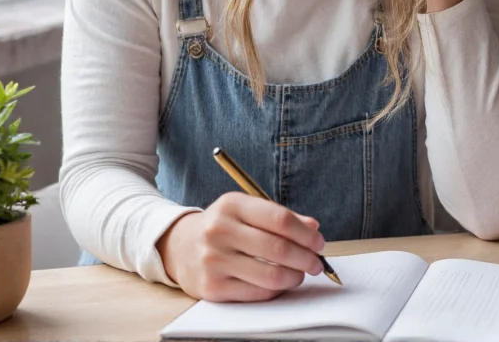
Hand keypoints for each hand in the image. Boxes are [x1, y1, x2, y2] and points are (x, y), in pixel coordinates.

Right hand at [156, 192, 324, 301]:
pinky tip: (280, 283)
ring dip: (295, 277)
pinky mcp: (213, 287)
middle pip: (279, 249)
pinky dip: (276, 290)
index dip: (306, 234)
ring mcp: (214, 260)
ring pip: (271, 276)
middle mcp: (220, 231)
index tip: (319, 243)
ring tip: (300, 274)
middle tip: (317, 263)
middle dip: (306, 258)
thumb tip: (313, 228)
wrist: (179, 246)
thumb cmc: (222, 227)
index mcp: (232, 205)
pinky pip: (258, 293)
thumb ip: (279, 217)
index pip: (280, 220)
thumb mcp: (245, 210)